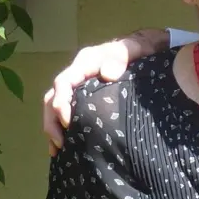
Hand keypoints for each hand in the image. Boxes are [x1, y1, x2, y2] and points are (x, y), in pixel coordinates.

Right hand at [41, 29, 168, 153]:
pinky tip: (64, 149)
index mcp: (85, 63)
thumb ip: (121, 57)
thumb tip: (107, 74)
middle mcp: (78, 75)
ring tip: (58, 150)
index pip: (63, 83)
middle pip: (53, 97)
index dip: (61, 103)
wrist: (146, 49)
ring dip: (53, 128)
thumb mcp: (133, 48)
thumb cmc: (138, 49)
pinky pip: (67, 113)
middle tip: (60, 143)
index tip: (68, 122)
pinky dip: (62, 129)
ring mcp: (80, 87)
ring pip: (55, 107)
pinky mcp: (86, 98)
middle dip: (52, 121)